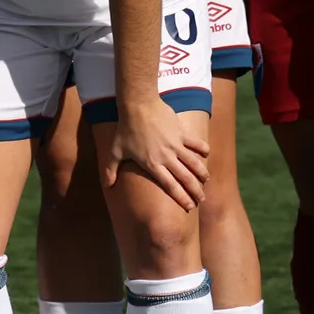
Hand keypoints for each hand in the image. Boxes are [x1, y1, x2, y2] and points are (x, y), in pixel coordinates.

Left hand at [98, 96, 208, 210]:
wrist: (138, 106)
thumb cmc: (125, 129)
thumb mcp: (115, 151)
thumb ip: (111, 170)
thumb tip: (107, 186)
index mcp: (152, 164)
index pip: (170, 186)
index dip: (181, 198)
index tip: (189, 207)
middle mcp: (167, 157)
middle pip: (186, 178)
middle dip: (196, 191)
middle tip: (201, 199)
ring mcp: (176, 145)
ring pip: (194, 164)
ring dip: (202, 174)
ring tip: (206, 181)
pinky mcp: (181, 133)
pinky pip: (197, 143)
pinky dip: (203, 149)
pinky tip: (207, 155)